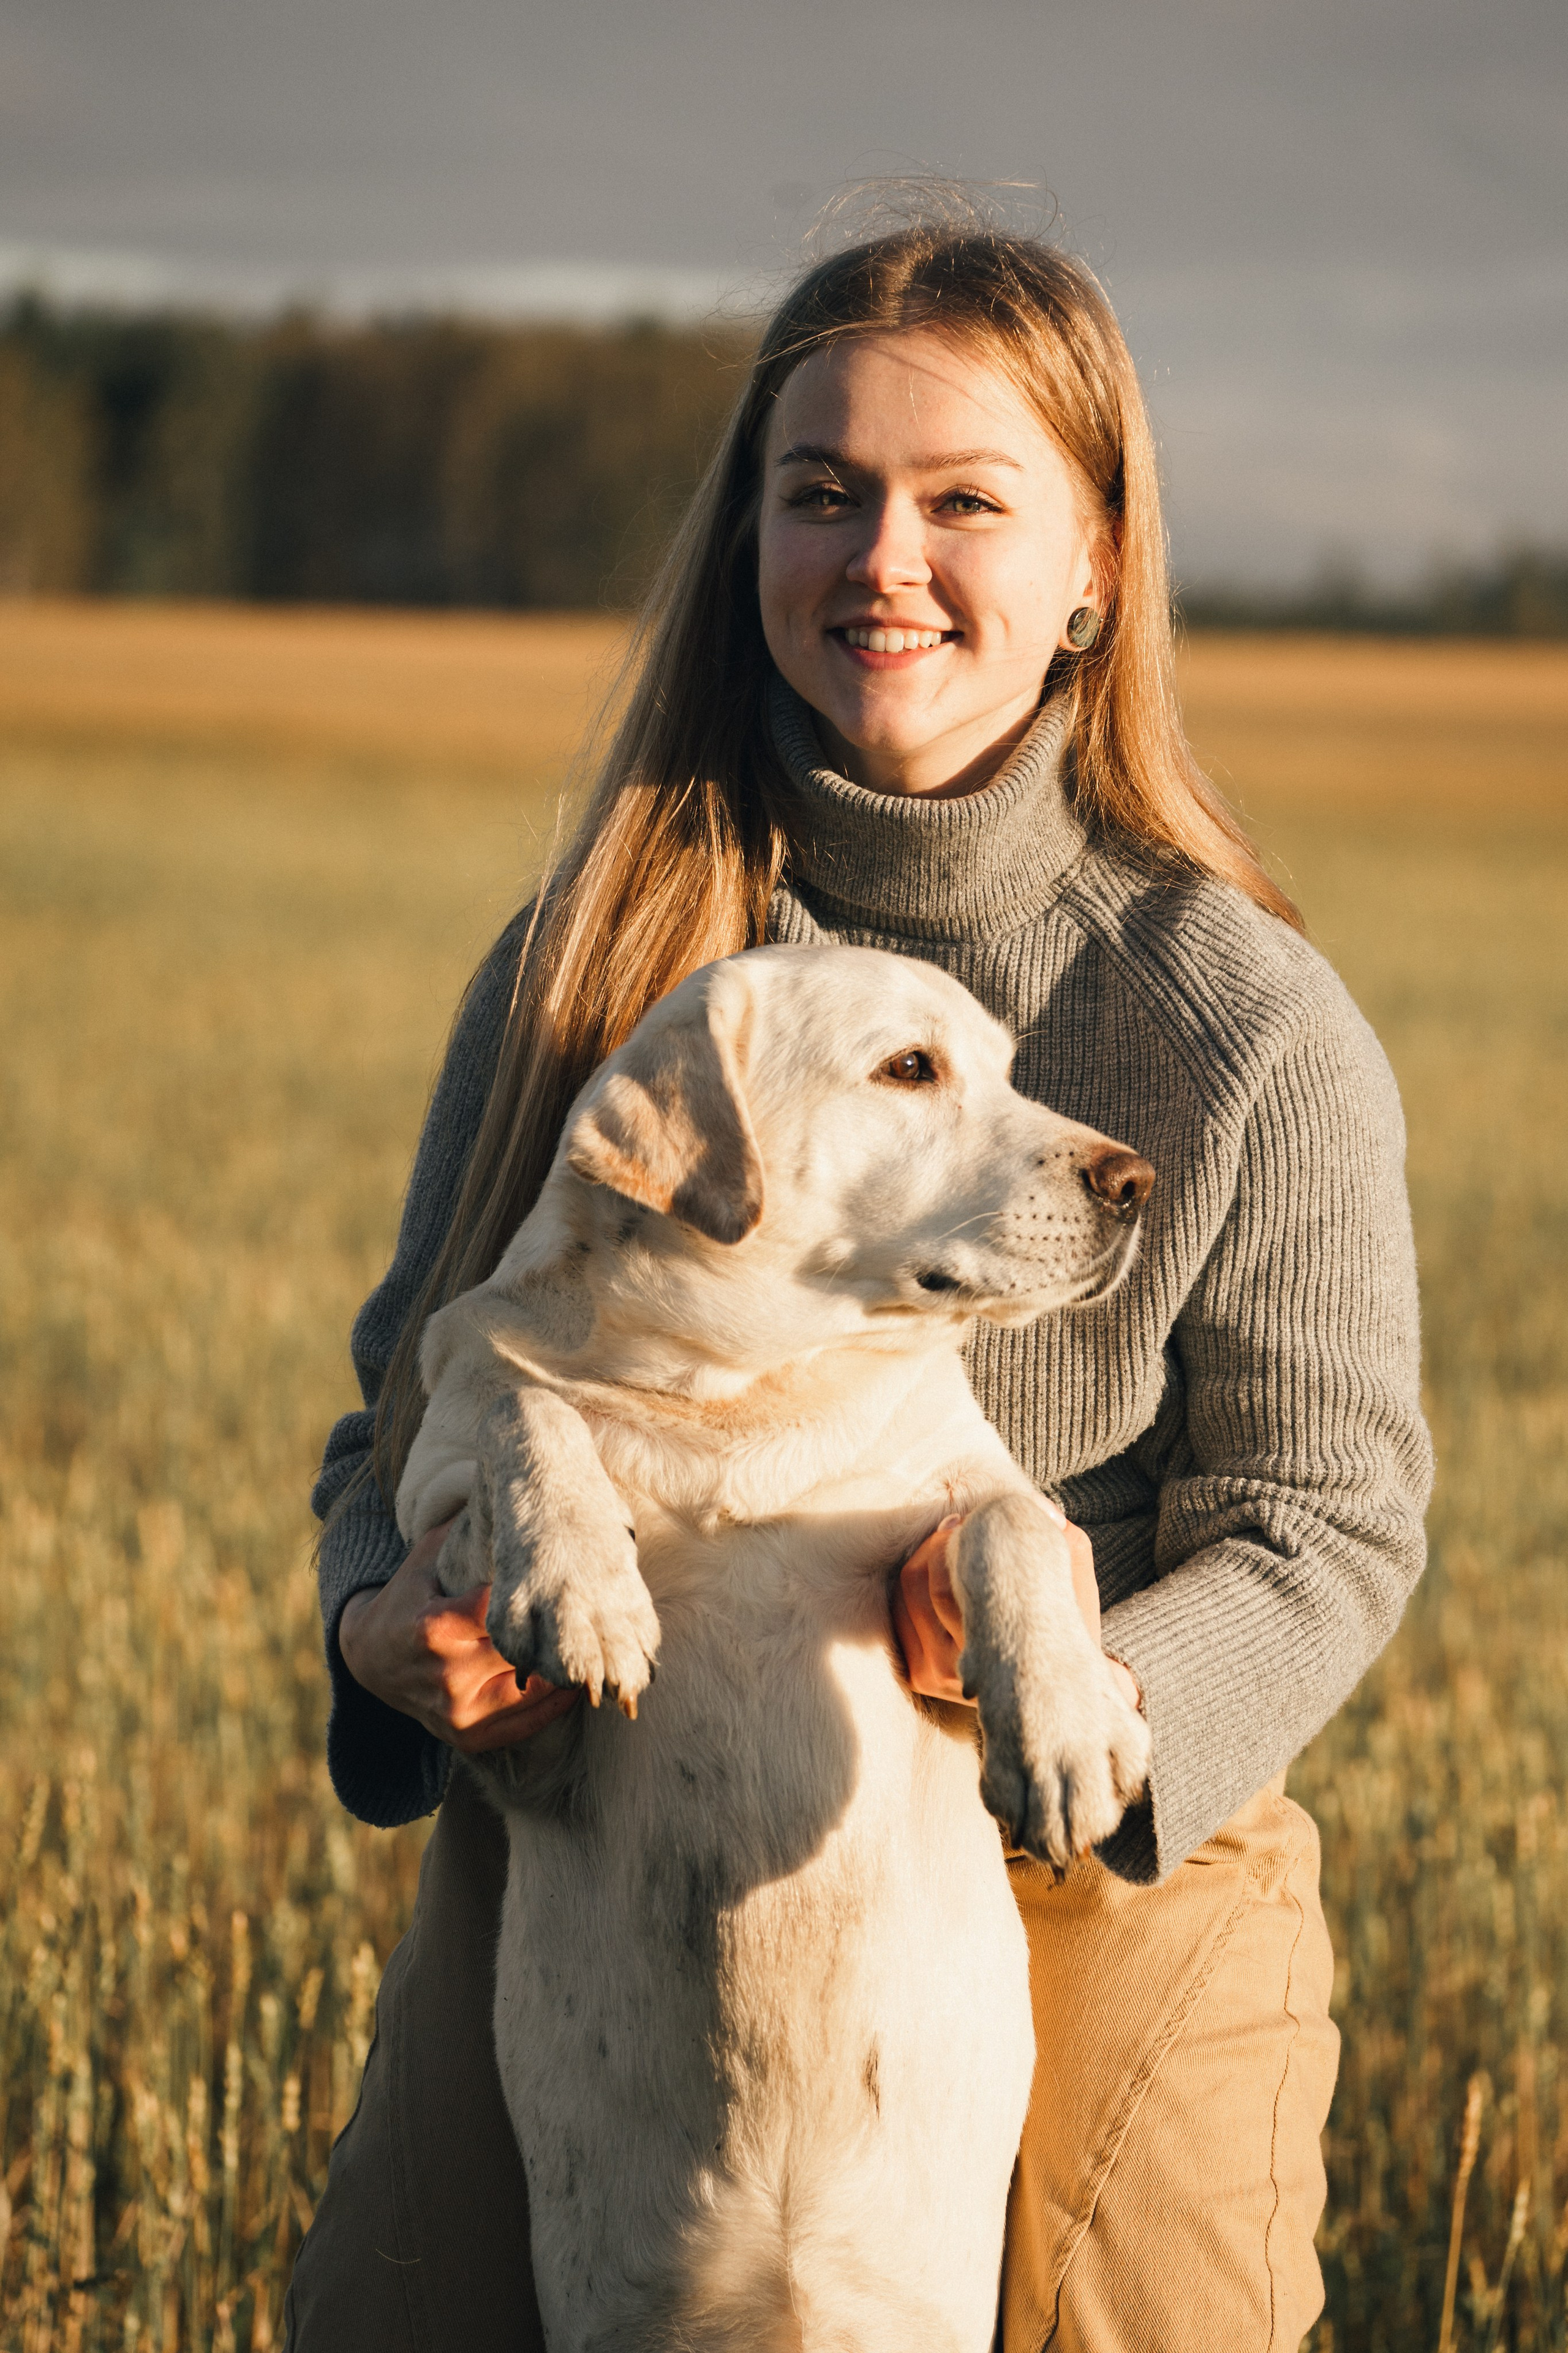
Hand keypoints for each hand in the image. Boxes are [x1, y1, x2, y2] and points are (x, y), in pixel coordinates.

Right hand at [338, 1519, 580, 1754]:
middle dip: (558, 1632)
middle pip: (526, 1650)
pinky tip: (573, 1684)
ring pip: (532, 1690)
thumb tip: (507, 1481)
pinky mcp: (465, 1736)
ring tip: (594, 1649)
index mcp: (437, 1626)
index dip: (540, 1595)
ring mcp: (457, 1711)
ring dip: (563, 1671)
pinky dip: (552, 1705)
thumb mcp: (427, 1556)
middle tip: (594, 1612)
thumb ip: (465, 1527)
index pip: (509, 1611)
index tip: (569, 1580)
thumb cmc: (409, 1598)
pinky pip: (524, 1725)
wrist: (369, 1659)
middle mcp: (447, 1674)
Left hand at [892, 1505, 1141, 1715]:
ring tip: (949, 1541)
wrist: (1057, 1691)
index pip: (954, 1583)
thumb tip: (1039, 1507)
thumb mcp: (1077, 1589)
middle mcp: (962, 1668)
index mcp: (1002, 1647)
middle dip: (938, 1542)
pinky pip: (899, 1613)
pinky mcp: (920, 1676)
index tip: (968, 1519)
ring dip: (923, 1555)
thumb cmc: (1067, 1627)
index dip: (954, 1539)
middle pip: (926, 1582)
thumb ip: (1066, 1544)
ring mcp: (937, 1676)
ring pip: (908, 1592)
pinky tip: (936, 1569)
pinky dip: (912, 1583)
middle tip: (958, 1524)